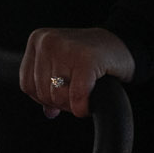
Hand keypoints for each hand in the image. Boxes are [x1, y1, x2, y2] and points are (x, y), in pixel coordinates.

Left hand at [18, 25, 136, 115]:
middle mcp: (48, 41)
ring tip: (86, 95)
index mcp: (38, 41)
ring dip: (73, 105)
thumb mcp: (65, 66)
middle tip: (78, 96)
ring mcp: (66, 47)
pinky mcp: (86, 58)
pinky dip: (83, 107)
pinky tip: (89, 106)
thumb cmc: (95, 57)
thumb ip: (50, 85)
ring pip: (58, 96)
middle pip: (42, 92)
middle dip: (62, 102)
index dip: (45, 98)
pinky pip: (77, 96)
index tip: (63, 95)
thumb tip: (48, 112)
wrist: (126, 44)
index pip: (27, 84)